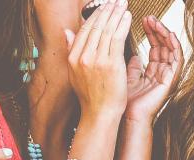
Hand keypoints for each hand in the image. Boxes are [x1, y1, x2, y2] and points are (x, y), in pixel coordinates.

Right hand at [64, 0, 131, 118]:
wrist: (100, 114)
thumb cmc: (91, 96)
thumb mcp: (74, 73)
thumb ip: (71, 50)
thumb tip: (66, 31)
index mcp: (72, 58)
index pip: (83, 30)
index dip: (94, 16)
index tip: (103, 7)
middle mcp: (82, 57)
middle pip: (95, 27)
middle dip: (106, 11)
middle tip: (115, 1)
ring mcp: (96, 60)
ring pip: (107, 30)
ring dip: (116, 14)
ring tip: (122, 5)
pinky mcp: (111, 64)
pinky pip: (117, 38)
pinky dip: (123, 25)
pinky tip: (127, 17)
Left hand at [123, 15, 180, 122]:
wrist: (127, 116)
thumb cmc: (125, 101)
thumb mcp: (126, 76)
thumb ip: (131, 65)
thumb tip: (133, 54)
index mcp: (152, 71)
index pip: (155, 47)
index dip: (150, 32)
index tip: (143, 19)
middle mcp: (162, 72)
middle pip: (164, 46)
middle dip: (157, 30)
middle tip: (149, 17)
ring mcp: (168, 76)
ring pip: (171, 50)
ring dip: (164, 34)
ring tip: (156, 22)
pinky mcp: (171, 80)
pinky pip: (177, 60)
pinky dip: (175, 46)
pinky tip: (170, 34)